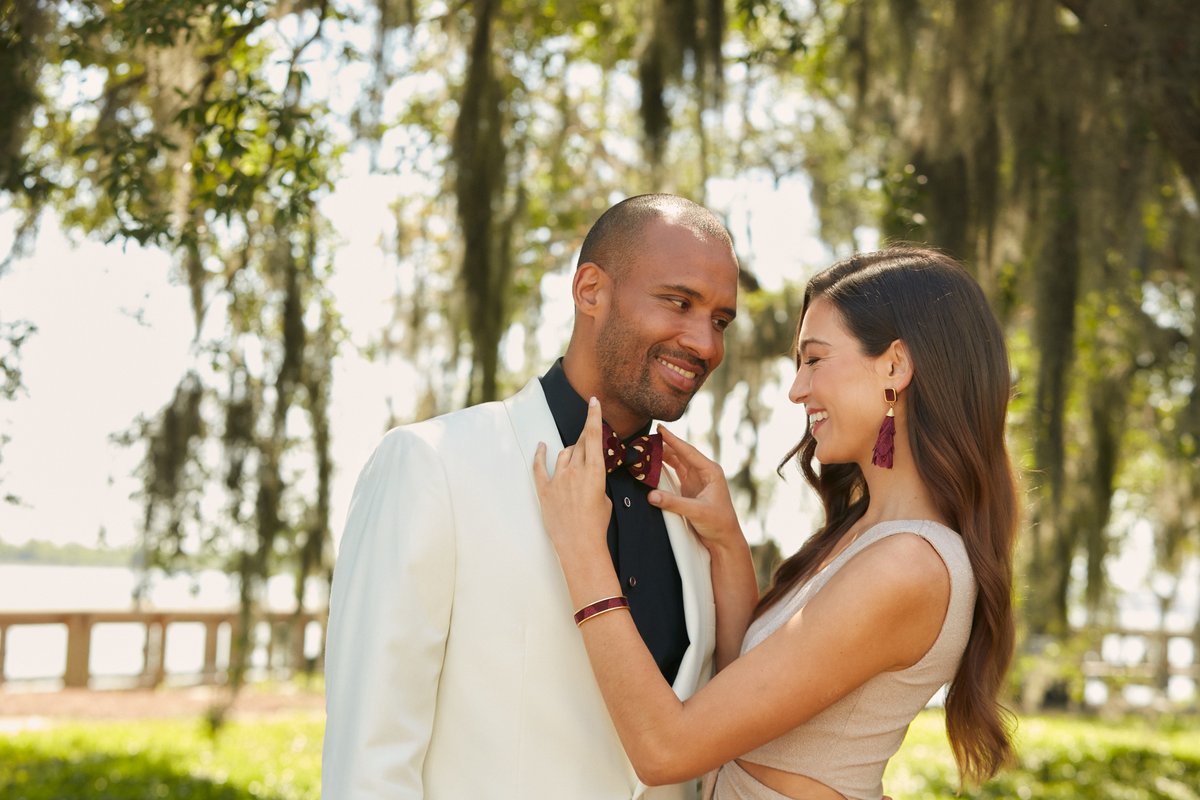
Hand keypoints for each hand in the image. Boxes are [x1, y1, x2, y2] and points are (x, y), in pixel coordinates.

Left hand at [533, 396, 612, 565]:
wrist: (580, 545)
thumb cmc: (597, 524)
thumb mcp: (604, 497)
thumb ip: (595, 479)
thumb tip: (589, 473)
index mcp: (594, 471)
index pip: (594, 436)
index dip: (594, 416)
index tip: (593, 401)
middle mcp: (575, 470)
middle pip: (579, 444)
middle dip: (585, 438)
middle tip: (589, 436)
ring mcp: (558, 479)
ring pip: (564, 454)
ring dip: (570, 451)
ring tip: (575, 454)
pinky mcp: (545, 490)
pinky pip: (540, 468)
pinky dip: (540, 456)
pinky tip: (541, 447)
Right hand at [647, 426, 741, 550]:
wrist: (724, 539)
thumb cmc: (718, 523)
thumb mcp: (696, 511)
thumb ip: (673, 503)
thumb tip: (651, 495)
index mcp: (710, 471)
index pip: (688, 452)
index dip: (673, 440)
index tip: (660, 428)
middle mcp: (703, 472)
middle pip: (680, 454)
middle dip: (664, 446)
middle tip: (646, 438)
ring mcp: (695, 480)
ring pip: (676, 462)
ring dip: (662, 456)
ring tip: (646, 448)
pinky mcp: (689, 489)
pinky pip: (674, 474)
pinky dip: (663, 468)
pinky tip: (652, 465)